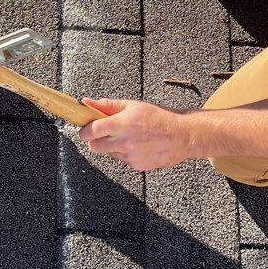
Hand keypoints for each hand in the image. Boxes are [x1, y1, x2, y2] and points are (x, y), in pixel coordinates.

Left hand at [78, 98, 196, 170]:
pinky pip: (123, 160)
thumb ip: (108, 106)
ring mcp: (131, 156)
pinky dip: (126, 154)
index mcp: (122, 123)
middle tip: (105, 134)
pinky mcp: (138, 165)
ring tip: (129, 137)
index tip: (85, 130)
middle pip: (95, 147)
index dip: (84, 131)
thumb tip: (87, 103)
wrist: (183, 135)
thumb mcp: (133, 106)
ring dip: (112, 147)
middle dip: (95, 141)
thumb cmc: (159, 117)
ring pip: (109, 154)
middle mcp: (125, 142)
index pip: (92, 131)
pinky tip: (139, 145)